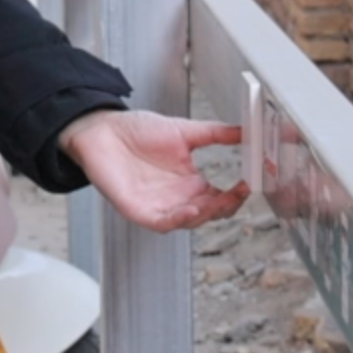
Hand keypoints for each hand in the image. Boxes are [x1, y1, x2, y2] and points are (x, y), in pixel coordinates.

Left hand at [60, 109, 247, 232]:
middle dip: (226, 207)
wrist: (103, 129)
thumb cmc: (137, 131)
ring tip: (220, 203)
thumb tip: (248, 130)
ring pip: (189, 222)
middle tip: (240, 193)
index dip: (236, 194)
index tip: (250, 182)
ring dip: (206, 215)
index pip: (220, 198)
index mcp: (191, 183)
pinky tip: (191, 210)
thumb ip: (217, 134)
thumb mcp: (185, 131)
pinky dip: (178, 220)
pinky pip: (162, 223)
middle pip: (209, 214)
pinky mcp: (138, 211)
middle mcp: (178, 199)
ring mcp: (159, 207)